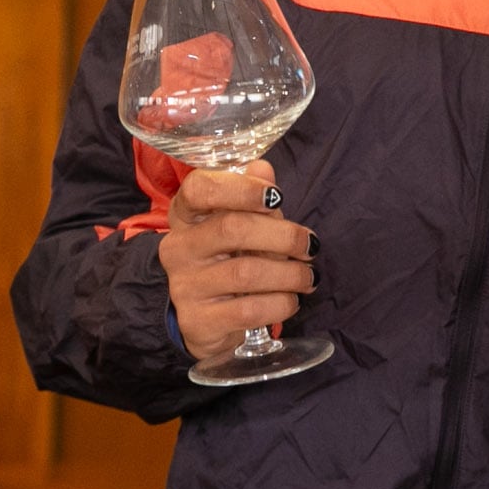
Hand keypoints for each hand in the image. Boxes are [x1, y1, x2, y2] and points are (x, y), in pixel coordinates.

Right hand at [160, 160, 315, 363]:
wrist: (206, 319)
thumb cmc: (229, 260)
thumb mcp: (241, 224)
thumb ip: (253, 197)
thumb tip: (263, 167)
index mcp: (187, 215)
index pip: (199, 188)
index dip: (241, 188)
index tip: (276, 196)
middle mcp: (178, 248)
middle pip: (232, 228)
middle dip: (284, 236)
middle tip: (310, 246)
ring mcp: (184, 287)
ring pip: (246, 273)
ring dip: (290, 274)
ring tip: (307, 277)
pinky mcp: (197, 321)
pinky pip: (249, 310)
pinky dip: (280, 304)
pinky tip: (291, 300)